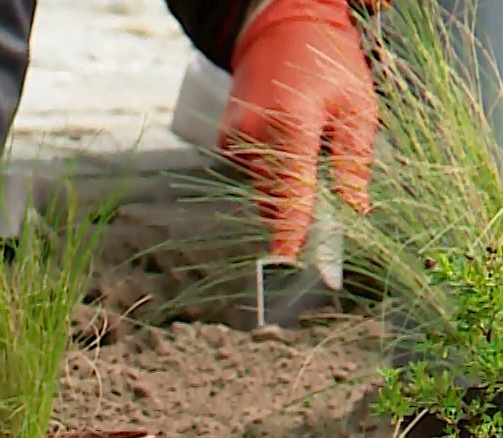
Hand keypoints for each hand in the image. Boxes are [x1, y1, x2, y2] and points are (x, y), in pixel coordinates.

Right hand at [219, 0, 377, 258]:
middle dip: (298, 209)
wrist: (282, 33)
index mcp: (291, 122)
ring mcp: (234, 139)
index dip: (291, 228)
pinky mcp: (225, 142)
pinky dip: (272, 169)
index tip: (288, 258)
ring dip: (286, 186)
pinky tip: (285, 141)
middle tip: (327, 203)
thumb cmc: (327, 66)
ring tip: (306, 149)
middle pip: (274, 197)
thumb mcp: (358, 108)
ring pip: (263, 189)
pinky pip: (252, 174)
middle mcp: (254, 133)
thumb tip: (354, 209)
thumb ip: (353, 163)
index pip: (290, 189)